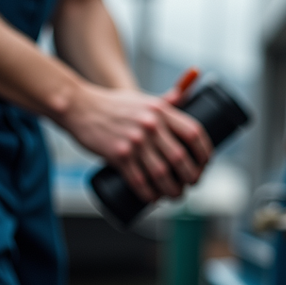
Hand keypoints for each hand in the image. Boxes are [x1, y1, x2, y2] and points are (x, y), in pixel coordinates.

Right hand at [60, 82, 212, 201]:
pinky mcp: (118, 154)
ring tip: (176, 195)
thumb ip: (167, 100)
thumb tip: (191, 85)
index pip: (194, 133)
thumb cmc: (115, 105)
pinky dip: (149, 193)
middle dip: (191, 176)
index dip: (204, 152)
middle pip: (181, 157)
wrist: (79, 106)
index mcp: (161, 110)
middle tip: (192, 183)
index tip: (205, 163)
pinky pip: (139, 181)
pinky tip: (154, 199)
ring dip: (173, 190)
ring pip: (162, 173)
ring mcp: (134, 140)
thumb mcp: (144, 99)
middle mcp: (151, 124)